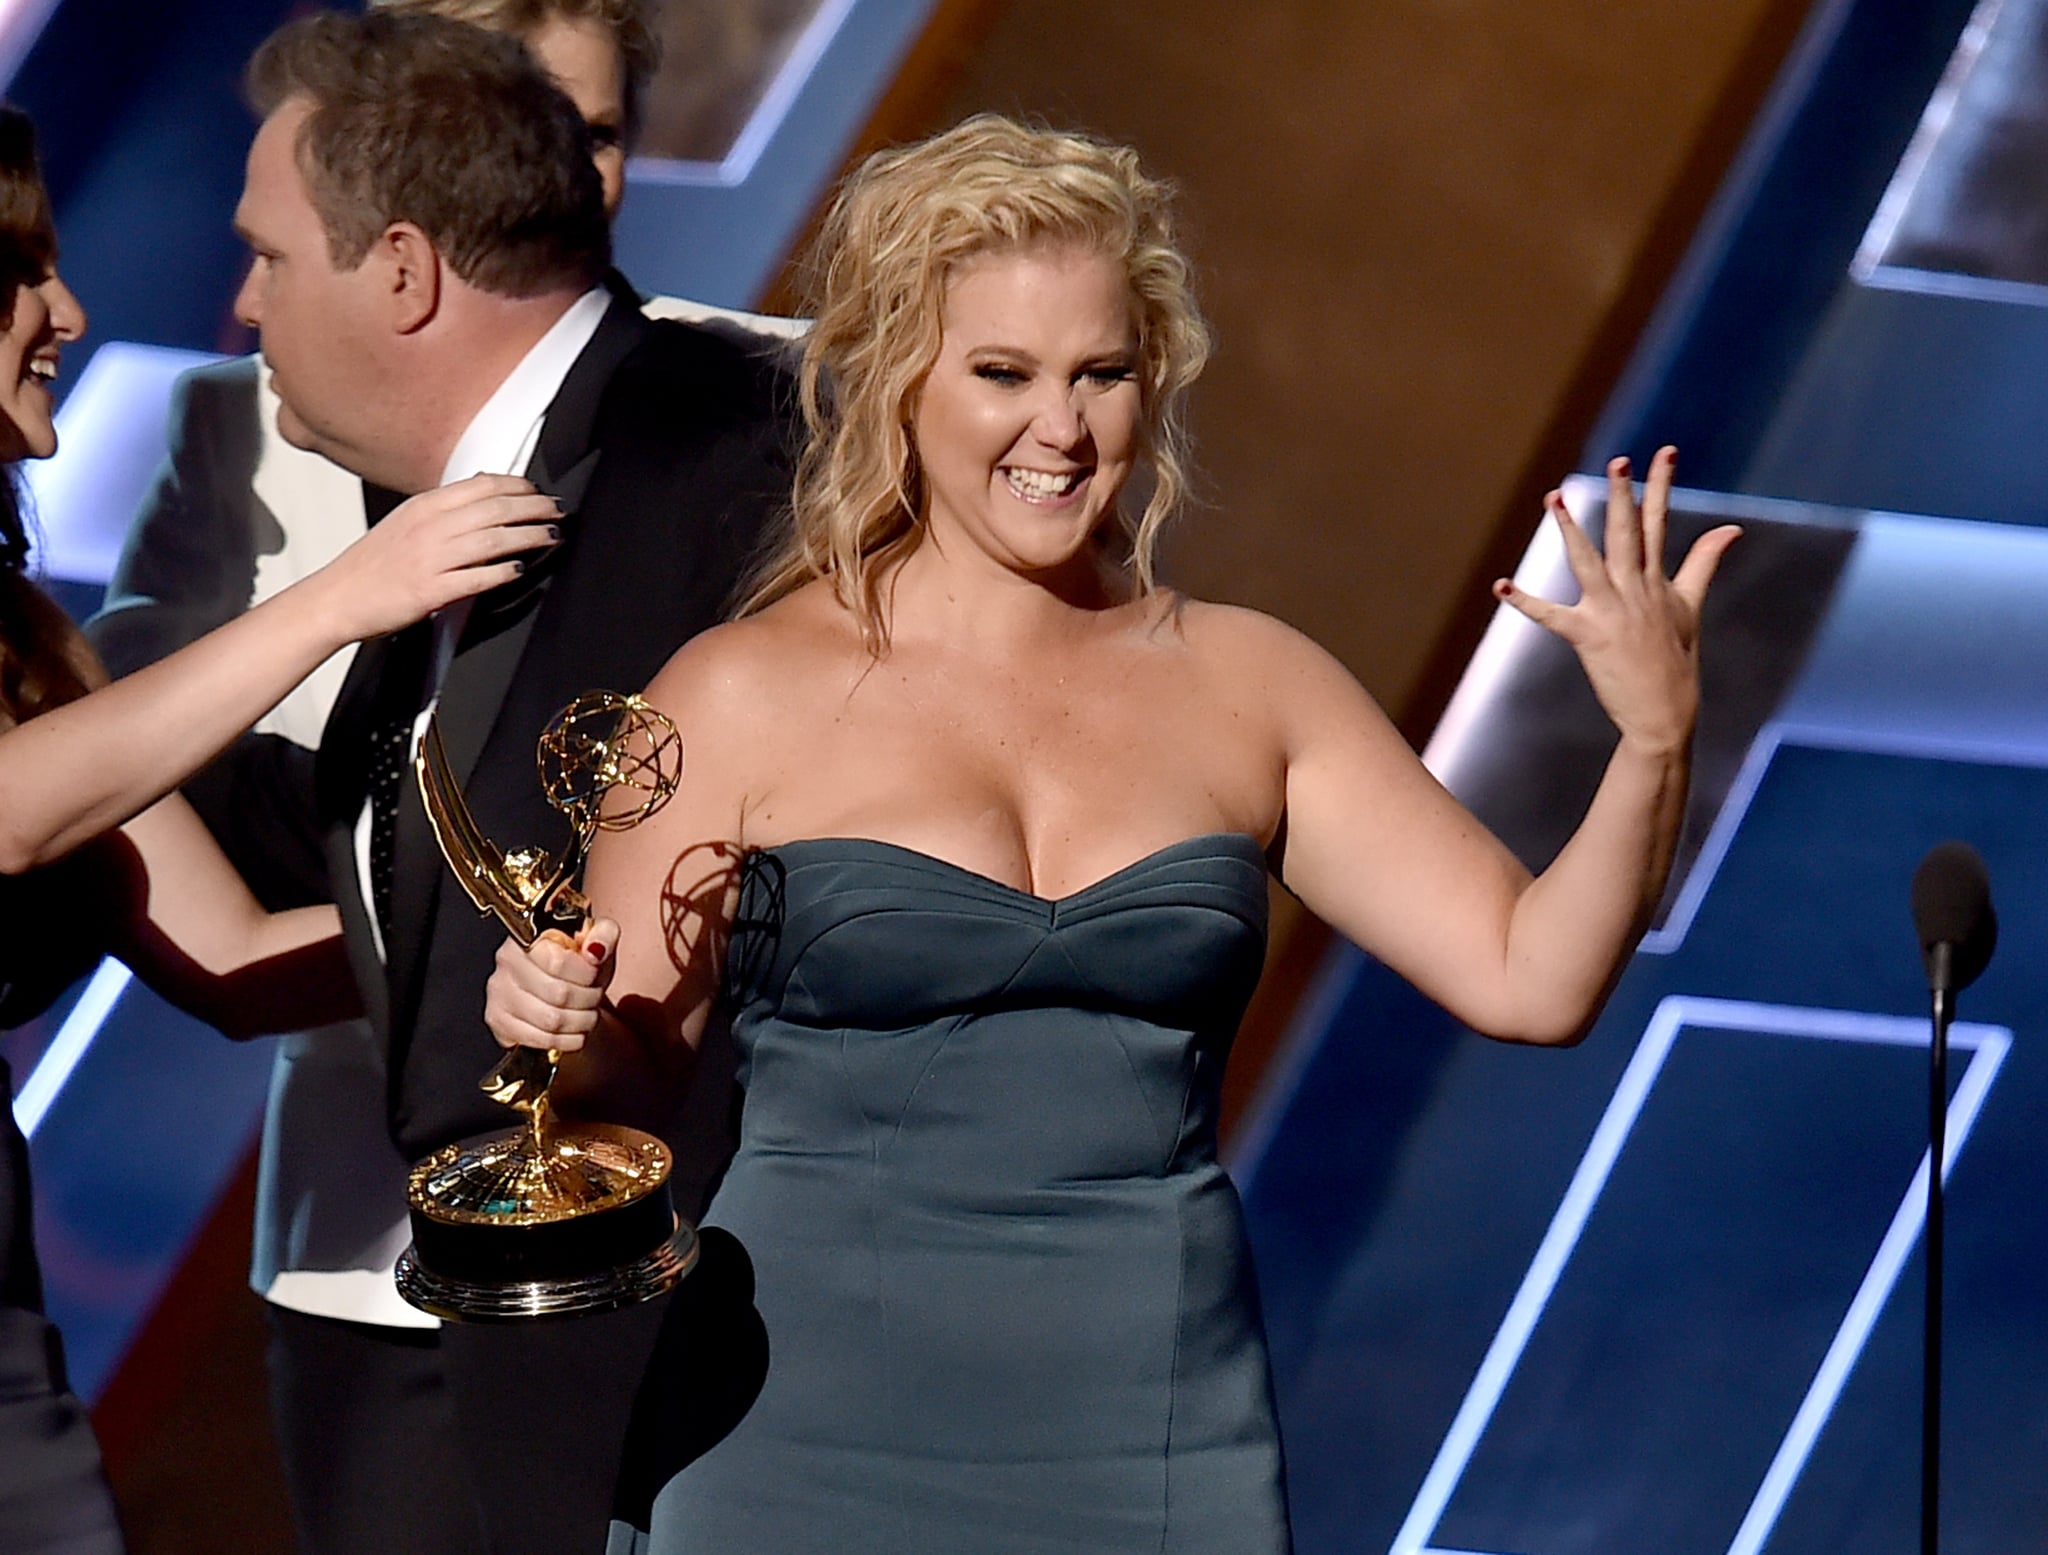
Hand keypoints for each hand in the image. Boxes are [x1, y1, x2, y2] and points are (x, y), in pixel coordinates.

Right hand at [308, 474, 561, 641]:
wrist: (336, 598)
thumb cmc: (371, 565)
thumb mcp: (405, 522)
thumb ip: (443, 508)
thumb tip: (482, 488)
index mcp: (424, 506)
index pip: (482, 485)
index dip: (519, 487)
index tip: (539, 492)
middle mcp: (429, 527)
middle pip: (495, 509)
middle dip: (534, 508)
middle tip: (557, 512)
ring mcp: (430, 558)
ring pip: (493, 539)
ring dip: (529, 536)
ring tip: (552, 536)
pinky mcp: (430, 590)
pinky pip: (477, 577)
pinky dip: (503, 572)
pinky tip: (522, 570)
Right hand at [483, 918, 618, 1051]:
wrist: (562, 989)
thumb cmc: (578, 963)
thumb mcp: (599, 940)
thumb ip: (604, 935)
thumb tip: (594, 950)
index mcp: (531, 935)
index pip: (558, 962)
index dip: (586, 975)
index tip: (594, 976)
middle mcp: (507, 961)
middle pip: (558, 994)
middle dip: (588, 1000)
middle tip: (594, 997)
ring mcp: (499, 993)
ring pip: (551, 1020)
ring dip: (581, 1022)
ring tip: (587, 1014)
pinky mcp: (498, 1021)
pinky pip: (540, 1039)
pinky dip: (567, 1040)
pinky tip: (574, 1031)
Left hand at [1494, 447, 1739, 756]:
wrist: (1666, 713)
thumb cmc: (1676, 659)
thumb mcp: (1690, 606)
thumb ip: (1704, 563)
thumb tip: (1733, 528)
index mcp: (1657, 580)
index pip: (1660, 522)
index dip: (1661, 485)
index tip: (1666, 451)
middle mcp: (1636, 590)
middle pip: (1629, 534)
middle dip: (1624, 496)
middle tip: (1619, 462)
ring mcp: (1613, 612)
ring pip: (1589, 562)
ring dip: (1571, 530)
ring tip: (1553, 497)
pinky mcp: (1590, 637)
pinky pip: (1551, 616)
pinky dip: (1525, 602)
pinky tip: (1501, 587)